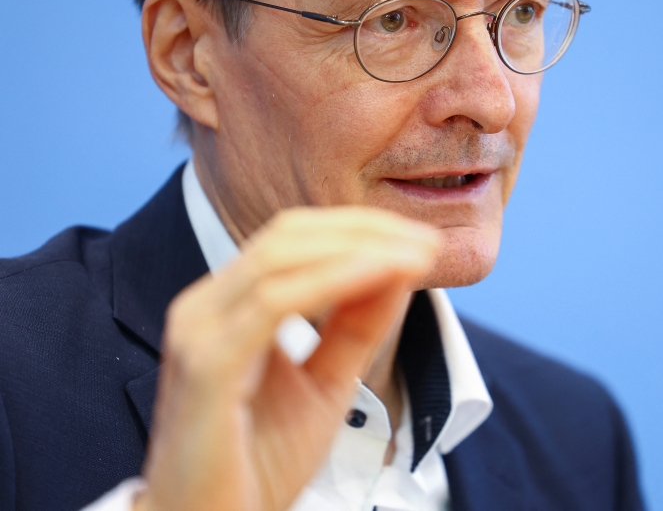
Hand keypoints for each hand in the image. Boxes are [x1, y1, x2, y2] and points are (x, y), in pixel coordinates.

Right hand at [133, 207, 440, 510]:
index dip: (361, 229)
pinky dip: (335, 279)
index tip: (423, 241)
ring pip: (282, 256)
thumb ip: (358, 325)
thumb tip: (399, 267)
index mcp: (227, 307)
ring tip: (416, 256)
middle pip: (289, 234)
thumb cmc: (259, 465)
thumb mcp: (327, 382)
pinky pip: (276, 302)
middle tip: (429, 242)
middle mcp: (205, 308)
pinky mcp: (207, 365)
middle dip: (366, 229)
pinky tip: (380, 274)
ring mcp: (199, 332)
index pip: (295, 239)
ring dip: (360, 248)